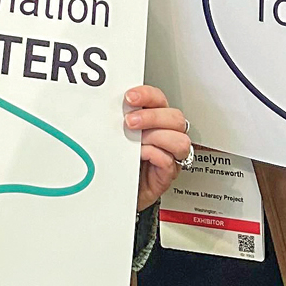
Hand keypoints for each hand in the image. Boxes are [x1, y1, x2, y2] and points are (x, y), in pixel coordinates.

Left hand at [124, 86, 191, 211]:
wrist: (117, 191)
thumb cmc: (119, 162)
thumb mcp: (116, 137)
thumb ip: (116, 122)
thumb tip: (105, 109)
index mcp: (155, 120)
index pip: (160, 100)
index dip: (147, 95)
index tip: (129, 97)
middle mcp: (167, 136)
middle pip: (176, 117)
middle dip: (152, 116)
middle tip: (130, 122)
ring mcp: (170, 156)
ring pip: (180, 140)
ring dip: (156, 136)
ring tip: (136, 141)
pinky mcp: (167, 175)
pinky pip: (170, 161)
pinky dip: (155, 155)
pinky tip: (140, 155)